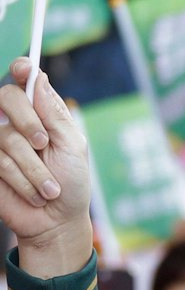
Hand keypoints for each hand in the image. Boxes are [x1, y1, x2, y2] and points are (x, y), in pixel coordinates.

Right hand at [0, 59, 92, 276]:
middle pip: (7, 98)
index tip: (23, 68)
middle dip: (28, 122)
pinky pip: (0, 161)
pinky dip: (23, 180)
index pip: (24, 81)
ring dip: (34, 168)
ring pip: (6, 137)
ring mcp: (0, 142)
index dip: (21, 69)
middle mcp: (16, 123)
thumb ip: (54, 114)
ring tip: (49, 187)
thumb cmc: (72, 183)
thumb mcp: (73, 146)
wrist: (57, 221)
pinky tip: (34, 193)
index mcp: (41, 114)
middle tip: (43, 143)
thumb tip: (39, 78)